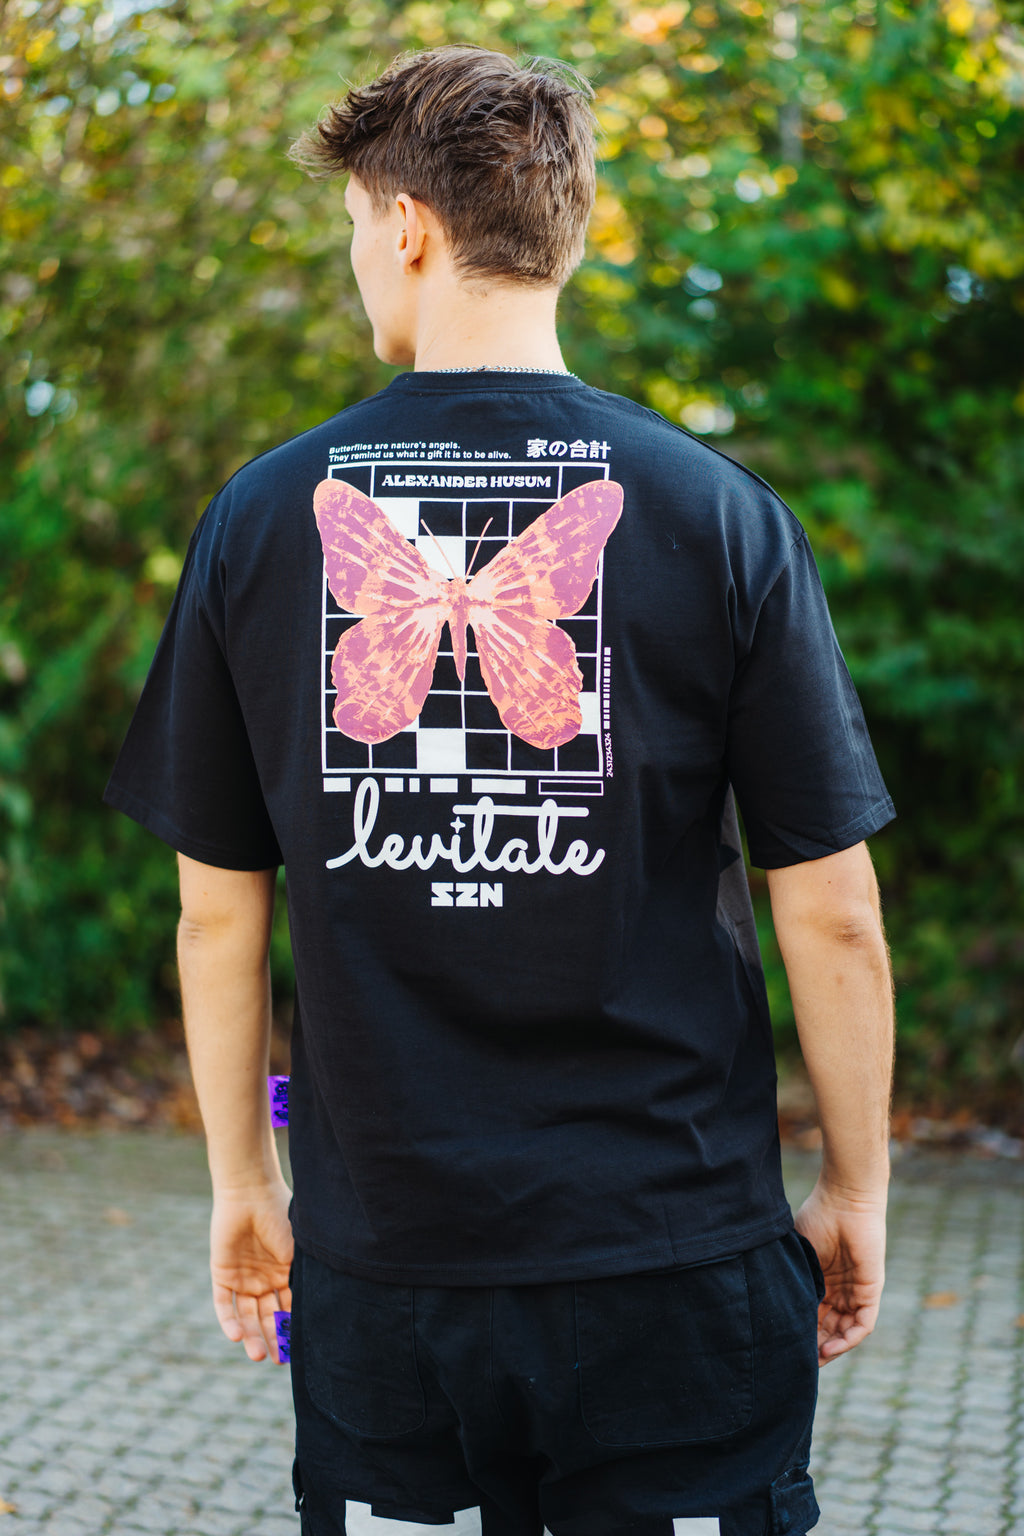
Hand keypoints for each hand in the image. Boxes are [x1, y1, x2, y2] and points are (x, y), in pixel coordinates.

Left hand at [210, 1178, 293, 1362]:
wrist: (250, 1194)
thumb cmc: (279, 1217)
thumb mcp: (296, 1252)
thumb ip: (300, 1280)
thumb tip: (314, 1313)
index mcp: (284, 1274)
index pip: (288, 1309)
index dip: (292, 1329)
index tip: (298, 1350)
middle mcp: (263, 1280)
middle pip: (267, 1317)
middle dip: (272, 1340)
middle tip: (277, 1361)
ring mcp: (242, 1278)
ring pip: (246, 1316)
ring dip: (252, 1335)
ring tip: (258, 1355)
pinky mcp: (222, 1275)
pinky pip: (223, 1304)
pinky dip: (229, 1321)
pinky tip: (237, 1336)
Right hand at [794, 1175, 886, 1365]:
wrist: (843, 1199)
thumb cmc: (817, 1218)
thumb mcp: (798, 1254)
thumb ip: (791, 1277)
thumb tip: (766, 1302)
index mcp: (821, 1281)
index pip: (812, 1316)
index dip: (800, 1333)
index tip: (783, 1348)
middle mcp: (839, 1290)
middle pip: (828, 1328)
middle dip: (815, 1347)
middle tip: (797, 1361)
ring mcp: (856, 1291)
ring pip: (845, 1331)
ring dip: (831, 1349)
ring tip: (813, 1360)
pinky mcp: (870, 1290)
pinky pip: (863, 1324)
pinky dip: (848, 1340)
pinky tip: (830, 1349)